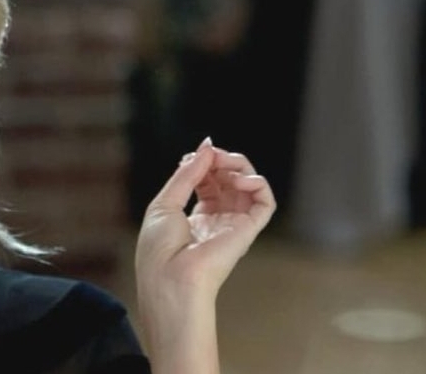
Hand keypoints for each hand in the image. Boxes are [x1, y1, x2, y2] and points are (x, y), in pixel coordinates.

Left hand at [135, 136, 275, 307]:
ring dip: (239, 166)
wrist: (171, 278)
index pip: (206, 182)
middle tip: (212, 155)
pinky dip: (257, 183)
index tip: (189, 158)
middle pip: (228, 180)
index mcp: (193, 218)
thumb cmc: (160, 249)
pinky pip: (265, 201)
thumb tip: (205, 147)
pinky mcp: (248, 229)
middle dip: (220, 161)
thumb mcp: (165, 203)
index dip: (200, 164)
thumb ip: (186, 174)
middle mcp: (216, 220)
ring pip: (249, 185)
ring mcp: (233, 224)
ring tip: (225, 163)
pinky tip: (239, 180)